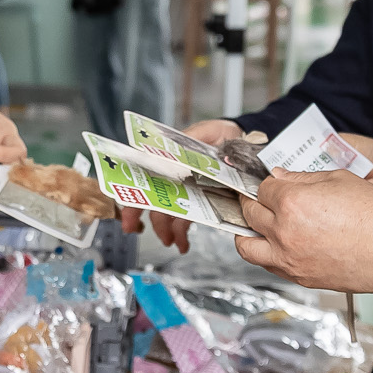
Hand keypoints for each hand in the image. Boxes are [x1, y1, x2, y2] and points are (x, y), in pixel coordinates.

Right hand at [144, 121, 259, 250]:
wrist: (245, 143)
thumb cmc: (223, 134)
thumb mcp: (207, 131)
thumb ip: (191, 138)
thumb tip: (174, 151)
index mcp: (172, 157)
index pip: (145, 174)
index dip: (133, 189)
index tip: (127, 205)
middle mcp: (177, 175)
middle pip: (154, 197)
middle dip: (144, 214)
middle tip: (134, 228)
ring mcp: (189, 190)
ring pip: (169, 212)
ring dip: (165, 229)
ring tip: (169, 240)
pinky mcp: (203, 202)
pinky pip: (188, 219)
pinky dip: (182, 232)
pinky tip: (182, 241)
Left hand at [235, 168, 372, 296]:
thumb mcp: (339, 179)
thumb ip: (304, 177)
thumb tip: (281, 176)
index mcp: (292, 202)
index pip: (262, 188)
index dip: (268, 182)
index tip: (272, 182)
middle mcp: (284, 232)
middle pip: (250, 213)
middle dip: (252, 201)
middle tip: (257, 198)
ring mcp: (289, 258)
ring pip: (247, 246)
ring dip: (246, 232)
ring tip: (255, 224)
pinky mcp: (298, 277)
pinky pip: (268, 265)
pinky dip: (265, 253)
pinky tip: (274, 244)